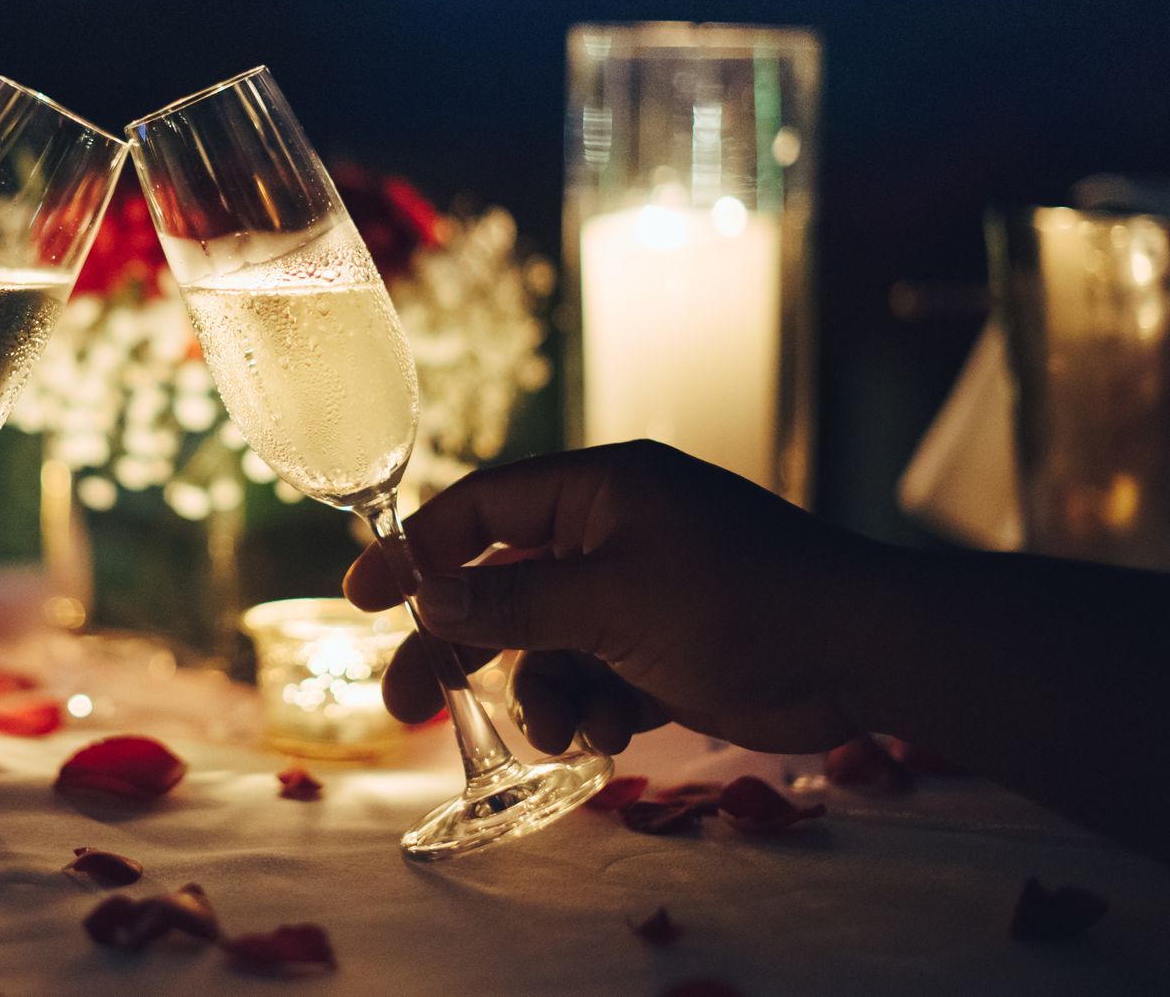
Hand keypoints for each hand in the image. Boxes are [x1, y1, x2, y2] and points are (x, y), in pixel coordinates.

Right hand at [344, 441, 887, 754]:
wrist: (862, 654)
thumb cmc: (740, 601)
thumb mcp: (611, 599)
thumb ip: (512, 601)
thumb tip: (427, 601)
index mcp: (598, 489)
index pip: (480, 506)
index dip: (416, 550)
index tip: (359, 594)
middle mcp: (610, 531)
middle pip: (500, 585)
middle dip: (460, 648)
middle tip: (405, 704)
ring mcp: (637, 590)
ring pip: (544, 644)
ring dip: (541, 691)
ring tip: (564, 728)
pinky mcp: (662, 646)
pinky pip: (591, 674)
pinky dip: (589, 706)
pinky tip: (609, 731)